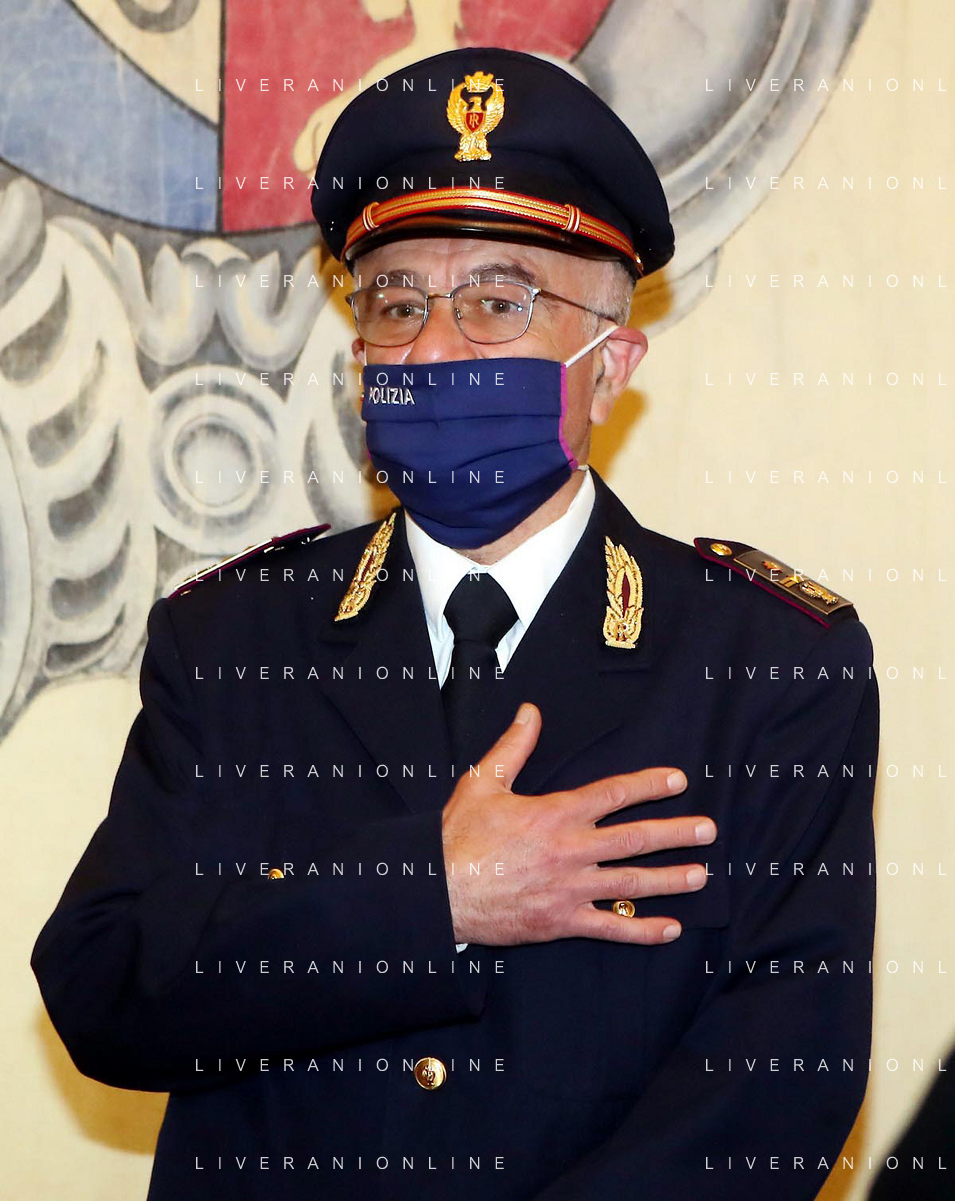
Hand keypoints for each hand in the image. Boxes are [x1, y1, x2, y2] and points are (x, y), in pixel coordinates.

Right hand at [441, 702, 715, 945]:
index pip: (613, 793)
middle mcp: (571, 850)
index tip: (677, 780)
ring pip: (631, 883)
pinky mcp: (562, 922)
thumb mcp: (483, 782)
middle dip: (676, 833)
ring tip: (700, 876)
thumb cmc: (458, 836)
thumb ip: (514, 746)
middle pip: (635, 839)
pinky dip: (641, 929)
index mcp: (556, 814)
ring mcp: (570, 889)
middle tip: (708, 830)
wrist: (437, 891)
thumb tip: (531, 712)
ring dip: (670, 880)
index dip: (648, 785)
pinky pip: (610, 928)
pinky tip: (670, 928)